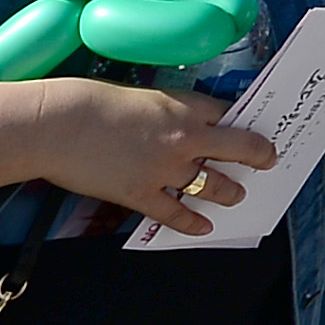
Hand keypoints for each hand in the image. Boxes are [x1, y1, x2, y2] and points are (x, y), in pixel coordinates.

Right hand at [42, 85, 283, 235]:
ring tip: (238, 196)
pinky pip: (178, 214)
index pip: (230, 113)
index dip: (245, 122)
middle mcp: (185, 139)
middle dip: (260, 156)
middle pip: (240, 148)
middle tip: (269, 160)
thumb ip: (170, 111)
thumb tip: (184, 126)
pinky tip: (205, 227)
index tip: (254, 129)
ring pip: (216, 186)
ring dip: (231, 193)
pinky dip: (194, 223)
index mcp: (185, 108)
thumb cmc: (90, 103)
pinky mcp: (142, 195)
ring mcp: (166, 170)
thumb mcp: (143, 97)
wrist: (55, 124)